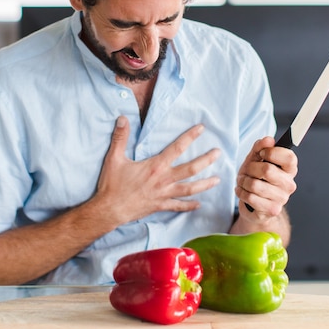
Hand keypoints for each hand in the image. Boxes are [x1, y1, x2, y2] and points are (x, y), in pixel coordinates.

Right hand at [95, 116, 220, 224]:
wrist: (109, 210)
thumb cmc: (112, 184)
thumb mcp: (114, 158)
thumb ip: (120, 137)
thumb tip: (122, 118)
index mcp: (155, 166)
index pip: (177, 148)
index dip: (190, 137)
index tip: (201, 129)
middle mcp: (163, 180)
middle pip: (190, 169)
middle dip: (206, 160)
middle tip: (218, 153)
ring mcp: (163, 195)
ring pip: (189, 189)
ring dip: (204, 184)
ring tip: (217, 180)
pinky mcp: (160, 206)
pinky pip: (178, 206)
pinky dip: (189, 205)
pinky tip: (199, 204)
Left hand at [235, 137, 297, 218]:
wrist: (251, 202)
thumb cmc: (255, 177)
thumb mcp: (255, 159)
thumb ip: (261, 147)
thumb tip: (269, 139)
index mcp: (289, 169)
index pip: (289, 157)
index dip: (271, 152)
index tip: (262, 153)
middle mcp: (289, 184)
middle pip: (267, 170)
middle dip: (250, 168)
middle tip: (248, 171)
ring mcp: (282, 199)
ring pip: (256, 185)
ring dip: (243, 181)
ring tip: (244, 182)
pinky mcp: (272, 210)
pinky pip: (251, 197)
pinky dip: (241, 192)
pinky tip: (242, 191)